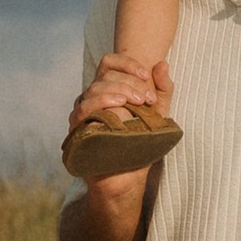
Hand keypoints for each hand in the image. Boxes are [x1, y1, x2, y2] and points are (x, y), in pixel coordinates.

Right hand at [63, 54, 172, 169]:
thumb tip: (162, 63)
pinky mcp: (78, 128)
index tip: (146, 75)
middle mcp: (93, 97)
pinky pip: (83, 109)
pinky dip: (102, 103)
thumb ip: (163, 89)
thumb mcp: (159, 113)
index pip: (110, 63)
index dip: (126, 63)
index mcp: (110, 90)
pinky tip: (119, 107)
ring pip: (94, 89)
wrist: (129, 177)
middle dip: (129, 82)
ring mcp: (83, 112)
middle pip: (105, 75)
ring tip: (137, 102)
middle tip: (147, 99)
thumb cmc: (141, 144)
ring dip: (118, 90)